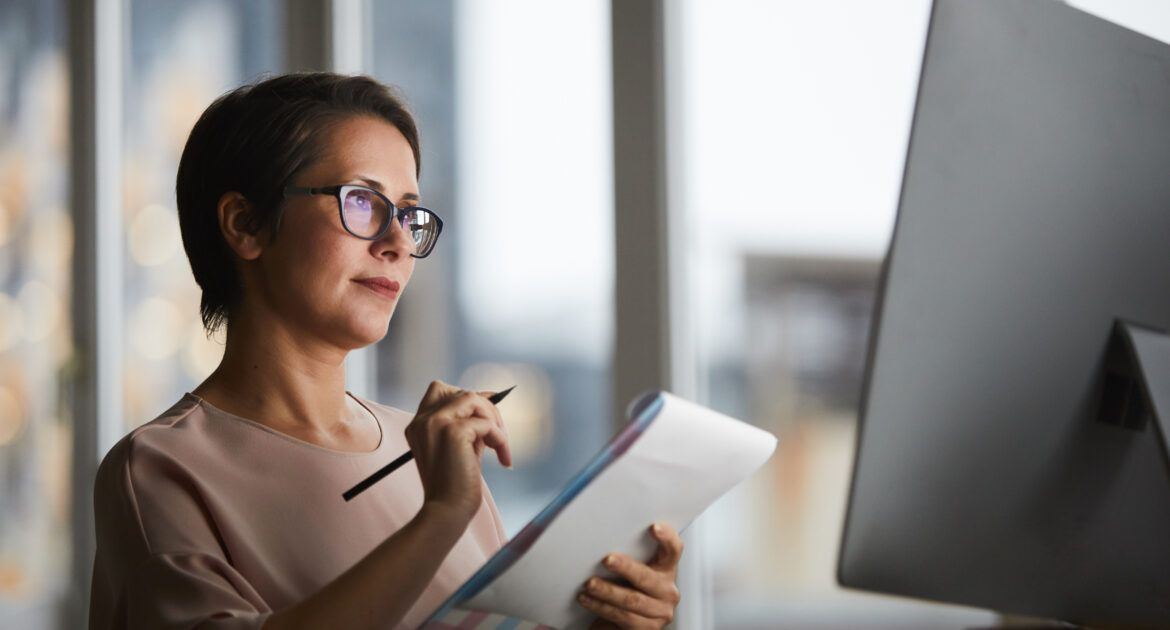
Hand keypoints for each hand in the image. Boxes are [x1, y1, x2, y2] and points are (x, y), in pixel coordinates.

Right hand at [406, 380, 511, 523]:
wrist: (447, 512)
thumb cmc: (455, 485)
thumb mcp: (459, 447)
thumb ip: (468, 423)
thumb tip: (489, 398)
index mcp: (418, 425)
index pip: (439, 390)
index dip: (467, 395)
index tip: (488, 409)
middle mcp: (422, 420)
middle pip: (460, 392)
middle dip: (486, 408)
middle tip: (498, 433)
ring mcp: (435, 423)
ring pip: (474, 399)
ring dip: (494, 420)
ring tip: (500, 446)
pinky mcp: (452, 432)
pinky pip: (486, 424)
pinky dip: (500, 439)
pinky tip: (502, 459)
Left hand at [579, 522, 682, 628]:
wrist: (620, 625)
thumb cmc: (624, 589)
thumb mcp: (630, 571)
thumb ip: (629, 555)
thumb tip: (605, 536)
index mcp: (666, 569)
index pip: (673, 550)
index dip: (667, 538)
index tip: (654, 527)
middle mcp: (668, 591)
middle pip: (647, 577)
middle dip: (625, 567)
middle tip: (607, 560)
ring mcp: (660, 612)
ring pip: (632, 599)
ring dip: (606, 591)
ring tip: (589, 584)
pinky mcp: (647, 629)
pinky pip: (622, 616)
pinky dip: (601, 606)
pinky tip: (587, 599)